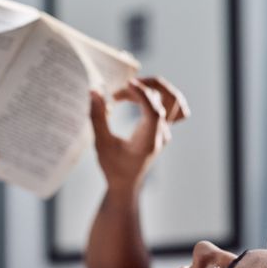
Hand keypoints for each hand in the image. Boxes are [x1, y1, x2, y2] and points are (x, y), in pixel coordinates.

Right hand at [90, 77, 188, 192]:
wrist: (126, 183)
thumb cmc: (113, 167)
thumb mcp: (101, 144)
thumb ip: (97, 118)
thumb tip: (94, 92)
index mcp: (148, 141)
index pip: (155, 111)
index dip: (143, 94)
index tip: (126, 84)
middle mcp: (161, 134)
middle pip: (172, 99)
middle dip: (151, 85)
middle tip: (126, 85)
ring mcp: (165, 130)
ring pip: (172, 99)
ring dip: (151, 88)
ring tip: (127, 91)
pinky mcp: (163, 127)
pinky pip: (168, 104)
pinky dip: (152, 95)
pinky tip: (133, 97)